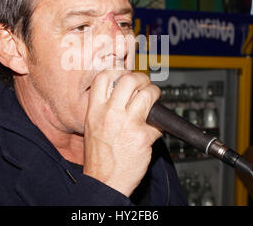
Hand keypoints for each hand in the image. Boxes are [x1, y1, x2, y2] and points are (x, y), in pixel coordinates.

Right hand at [83, 70, 161, 196]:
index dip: (118, 70)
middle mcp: (110, 113)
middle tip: (146, 84)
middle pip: (129, 79)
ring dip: (155, 94)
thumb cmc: (99, 158)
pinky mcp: (142, 136)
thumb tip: (123, 94)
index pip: (104, 76)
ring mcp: (127, 124)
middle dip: (142, 78)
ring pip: (148, 94)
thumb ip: (104, 108)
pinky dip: (160, 126)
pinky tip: (155, 130)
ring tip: (154, 100)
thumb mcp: (92, 127)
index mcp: (94, 110)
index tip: (126, 73)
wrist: (104, 182)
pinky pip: (158, 123)